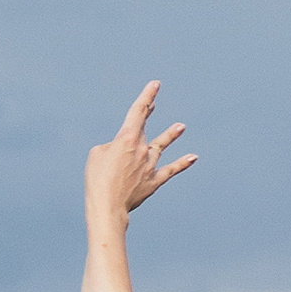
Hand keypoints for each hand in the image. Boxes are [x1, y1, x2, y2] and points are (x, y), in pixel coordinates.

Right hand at [86, 82, 195, 229]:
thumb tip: (123, 153)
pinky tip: (193, 157)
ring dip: (170, 135)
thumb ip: (112, 147)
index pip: (139, 112)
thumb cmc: (98, 180)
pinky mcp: (154, 181)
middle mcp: (141, 149)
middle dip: (148, 113)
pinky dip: (182, 163)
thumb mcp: (97, 155)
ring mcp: (150, 165)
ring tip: (181, 127)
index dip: (148, 96)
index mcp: (126, 138)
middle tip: (153, 103)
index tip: (155, 85)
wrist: (108, 206)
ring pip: (161, 146)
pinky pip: (170, 170)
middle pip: (145, 127)